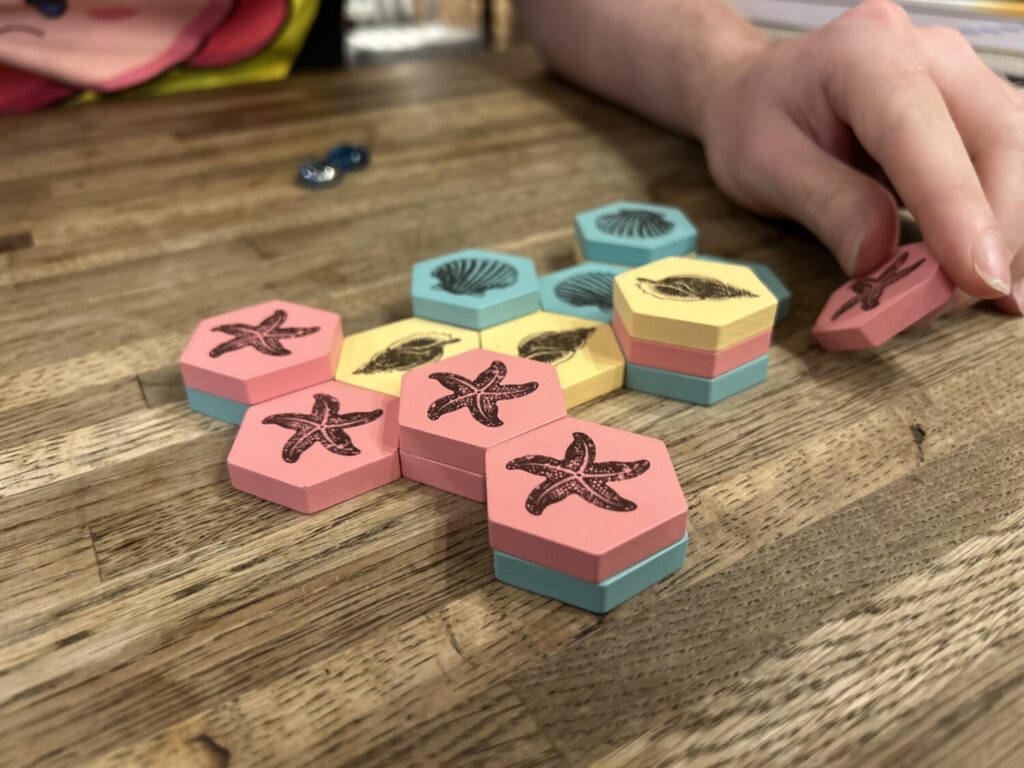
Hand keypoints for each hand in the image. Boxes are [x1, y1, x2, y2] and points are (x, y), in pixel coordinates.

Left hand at [699, 0, 1023, 314]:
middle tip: (966, 298)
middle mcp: (927, 53)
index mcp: (863, 52)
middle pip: (997, 136)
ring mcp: (958, 77)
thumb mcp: (764, 167)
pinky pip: (1007, 162)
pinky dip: (1005, 220)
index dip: (956, 206)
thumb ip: (826, 206)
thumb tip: (880, 259)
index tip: (974, 277)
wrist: (754, 91)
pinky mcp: (970, 110)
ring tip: (989, 294)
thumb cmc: (754, 123)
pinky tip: (1000, 272)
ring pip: (1014, 151)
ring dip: (1009, 228)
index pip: (921, 130)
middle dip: (997, 227)